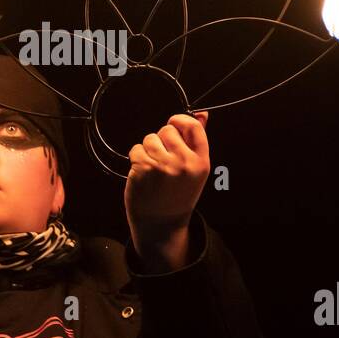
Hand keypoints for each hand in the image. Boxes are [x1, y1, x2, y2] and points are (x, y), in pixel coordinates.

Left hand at [125, 111, 209, 265]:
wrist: (161, 224)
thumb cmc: (178, 194)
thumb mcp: (195, 170)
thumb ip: (197, 141)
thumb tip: (202, 113)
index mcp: (201, 162)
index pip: (193, 126)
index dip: (180, 121)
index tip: (173, 127)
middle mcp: (184, 163)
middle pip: (167, 130)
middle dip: (161, 139)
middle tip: (163, 158)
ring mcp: (163, 165)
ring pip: (150, 138)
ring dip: (148, 149)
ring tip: (153, 168)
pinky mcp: (143, 169)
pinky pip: (136, 149)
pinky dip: (136, 158)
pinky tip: (143, 173)